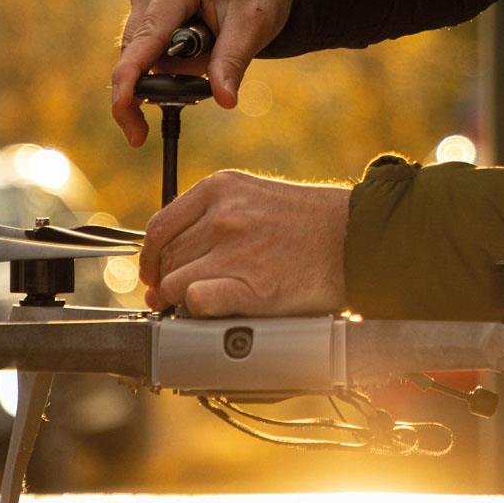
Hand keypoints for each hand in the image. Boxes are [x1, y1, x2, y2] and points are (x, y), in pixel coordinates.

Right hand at [112, 0, 295, 145]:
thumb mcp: (255, 24)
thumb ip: (233, 61)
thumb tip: (224, 101)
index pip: (145, 39)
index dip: (130, 79)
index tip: (122, 112)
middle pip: (139, 50)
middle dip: (170, 75)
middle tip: (212, 79)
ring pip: (142, 49)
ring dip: (174, 64)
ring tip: (216, 43)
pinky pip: (146, 41)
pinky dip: (170, 53)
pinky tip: (201, 40)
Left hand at [140, 169, 350, 316]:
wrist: (353, 237)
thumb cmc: (308, 219)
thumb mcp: (254, 195)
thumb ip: (212, 215)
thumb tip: (173, 253)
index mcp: (219, 188)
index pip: (160, 226)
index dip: (150, 256)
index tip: (154, 271)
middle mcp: (222, 215)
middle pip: (165, 257)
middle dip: (162, 281)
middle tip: (168, 297)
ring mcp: (234, 250)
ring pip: (174, 283)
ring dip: (176, 301)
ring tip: (189, 307)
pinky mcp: (249, 286)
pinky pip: (197, 302)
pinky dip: (194, 312)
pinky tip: (207, 314)